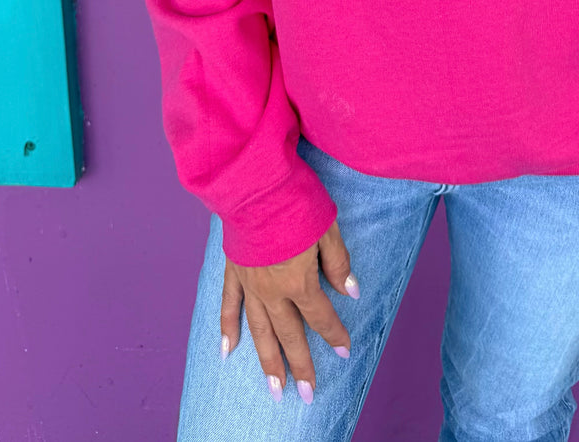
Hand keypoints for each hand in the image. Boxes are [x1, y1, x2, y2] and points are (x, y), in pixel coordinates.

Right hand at [220, 217, 359, 403]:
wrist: (254, 184)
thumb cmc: (294, 201)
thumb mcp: (327, 228)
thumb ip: (338, 263)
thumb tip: (350, 291)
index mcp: (299, 280)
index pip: (320, 315)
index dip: (334, 334)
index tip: (344, 350)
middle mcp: (273, 290)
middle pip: (289, 334)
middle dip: (300, 365)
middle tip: (307, 394)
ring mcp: (250, 283)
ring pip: (259, 331)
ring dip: (268, 361)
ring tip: (274, 388)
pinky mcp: (233, 271)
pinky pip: (229, 306)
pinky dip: (228, 329)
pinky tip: (228, 350)